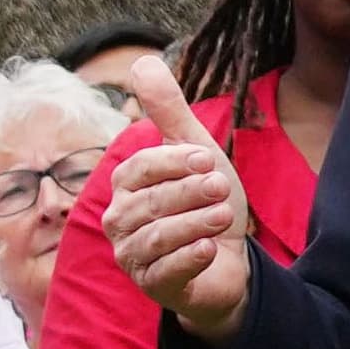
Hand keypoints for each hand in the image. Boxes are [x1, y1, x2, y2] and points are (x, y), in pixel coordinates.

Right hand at [106, 57, 250, 343]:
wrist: (229, 261)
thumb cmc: (205, 203)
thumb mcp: (194, 152)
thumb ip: (169, 112)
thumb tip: (142, 61)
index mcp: (126, 186)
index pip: (138, 169)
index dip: (173, 162)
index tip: (208, 158)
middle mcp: (120, 221)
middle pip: (149, 203)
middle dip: (190, 192)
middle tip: (222, 186)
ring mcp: (133, 256)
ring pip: (156, 237)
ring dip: (194, 223)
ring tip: (224, 215)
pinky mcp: (153, 287)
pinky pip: (164, 272)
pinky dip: (189, 258)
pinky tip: (211, 248)